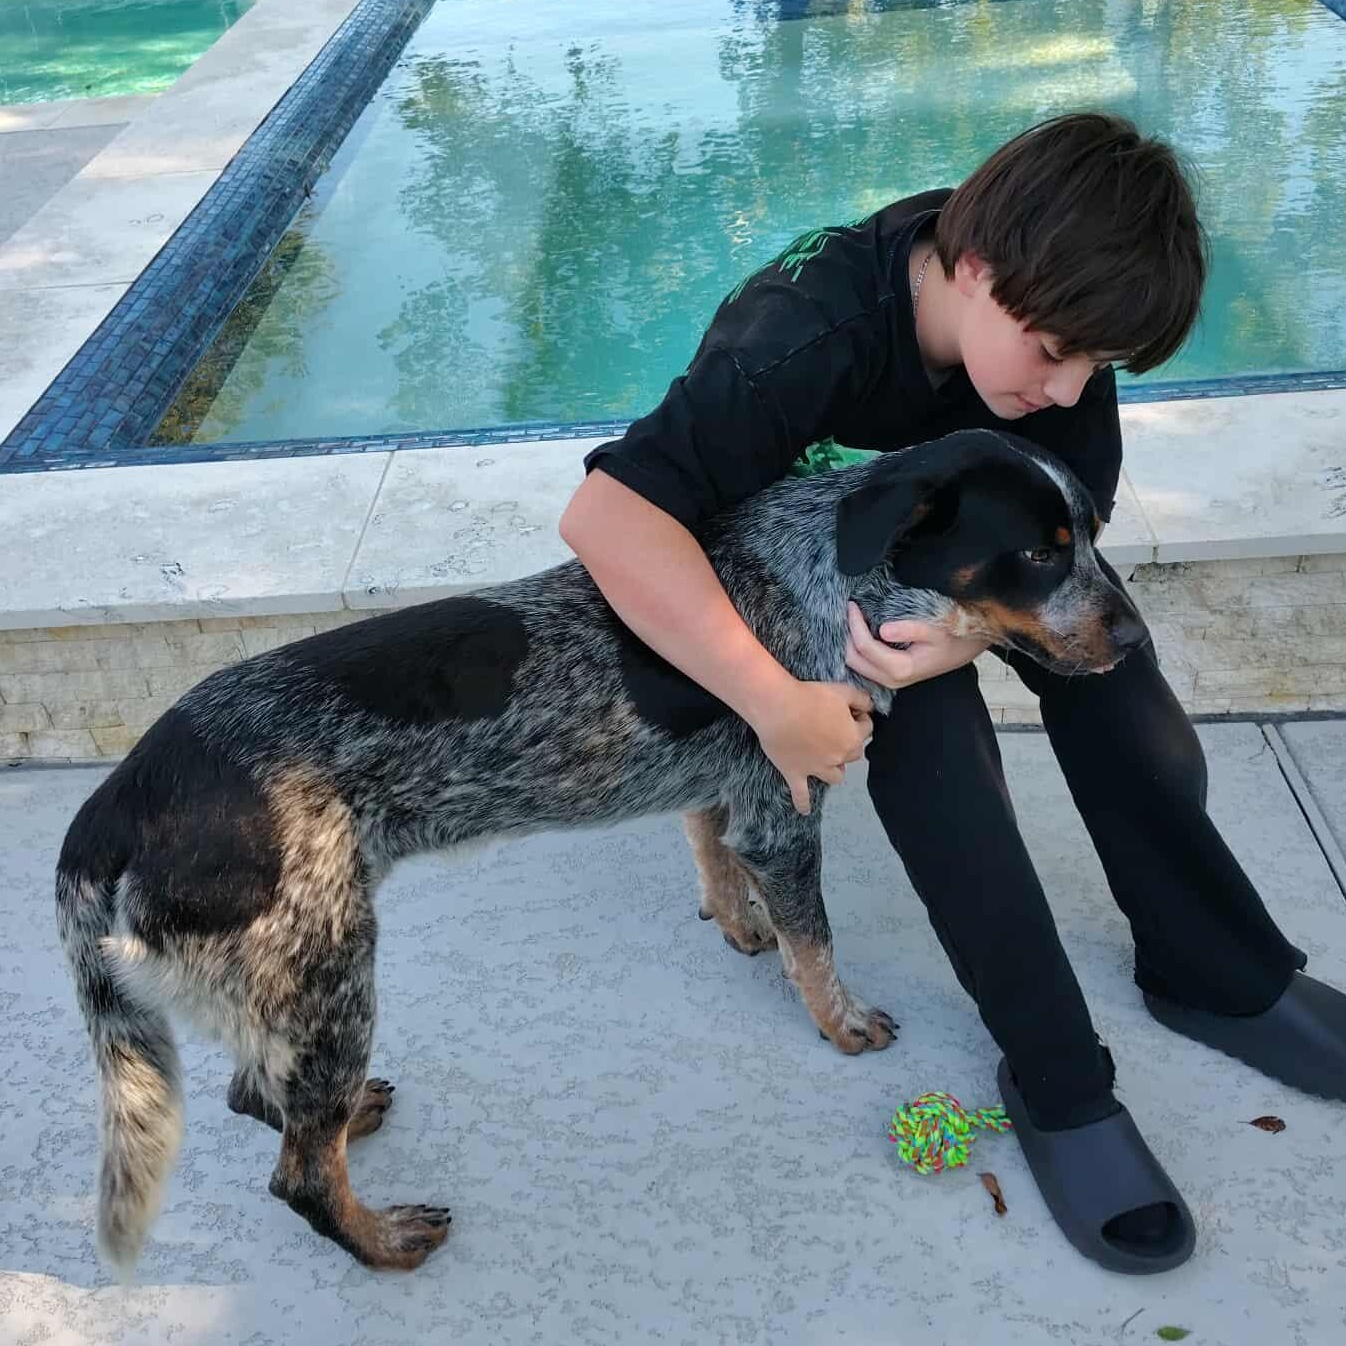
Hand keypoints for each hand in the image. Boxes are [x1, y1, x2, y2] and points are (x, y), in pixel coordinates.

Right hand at [748, 679, 873, 814]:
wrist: (779, 708)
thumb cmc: (811, 696)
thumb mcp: (842, 690)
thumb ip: (862, 699)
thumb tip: (870, 706)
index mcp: (852, 738)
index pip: (866, 728)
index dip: (859, 717)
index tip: (849, 709)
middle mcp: (838, 757)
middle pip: (853, 754)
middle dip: (848, 742)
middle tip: (834, 727)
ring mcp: (817, 769)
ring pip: (835, 776)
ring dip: (835, 769)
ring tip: (828, 761)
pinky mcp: (796, 774)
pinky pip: (802, 794)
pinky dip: (803, 803)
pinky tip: (804, 810)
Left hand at [844, 603, 989, 689]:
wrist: (964, 650)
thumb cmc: (951, 637)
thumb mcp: (935, 629)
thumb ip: (910, 629)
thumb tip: (884, 630)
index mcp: (901, 668)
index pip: (865, 647)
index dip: (855, 624)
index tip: (853, 604)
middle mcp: (892, 679)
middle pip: (853, 659)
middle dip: (848, 634)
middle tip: (851, 610)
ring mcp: (889, 680)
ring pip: (855, 664)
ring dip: (850, 641)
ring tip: (854, 617)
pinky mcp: (889, 675)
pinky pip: (864, 663)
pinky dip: (857, 647)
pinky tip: (861, 629)